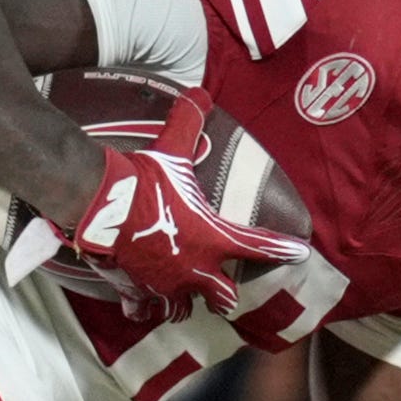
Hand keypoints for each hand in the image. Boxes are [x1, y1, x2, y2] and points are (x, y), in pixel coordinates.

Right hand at [64, 91, 306, 314]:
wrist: (101, 206)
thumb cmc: (144, 182)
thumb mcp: (171, 150)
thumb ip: (188, 122)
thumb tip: (200, 90)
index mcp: (212, 238)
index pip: (257, 246)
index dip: (281, 249)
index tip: (300, 253)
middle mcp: (194, 269)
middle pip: (223, 296)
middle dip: (225, 295)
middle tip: (226, 291)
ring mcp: (165, 285)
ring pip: (184, 309)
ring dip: (187, 304)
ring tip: (186, 300)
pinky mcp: (137, 292)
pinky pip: (144, 310)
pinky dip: (144, 307)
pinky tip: (143, 303)